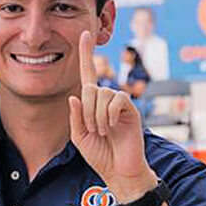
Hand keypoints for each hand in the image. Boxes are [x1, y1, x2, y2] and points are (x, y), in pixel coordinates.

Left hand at [68, 31, 155, 201]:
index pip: (89, 74)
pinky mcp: (131, 110)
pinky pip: (117, 100)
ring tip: (102, 131)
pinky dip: (109, 114)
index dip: (86, 54)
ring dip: (97, 116)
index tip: (85, 34)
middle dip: (86, 109)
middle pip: (91, 87)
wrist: (119, 171)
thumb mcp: (80, 137)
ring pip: (103, 94)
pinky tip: (112, 126)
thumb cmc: (100, 155)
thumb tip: (75, 96)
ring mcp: (119, 104)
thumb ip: (75, 117)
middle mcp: (106, 100)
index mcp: (92, 104)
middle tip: (93, 129)